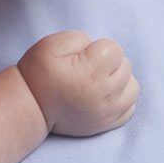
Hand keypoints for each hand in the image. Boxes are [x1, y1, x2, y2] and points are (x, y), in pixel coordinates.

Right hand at [17, 31, 138, 135]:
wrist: (30, 107)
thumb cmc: (39, 73)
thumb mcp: (51, 44)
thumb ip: (79, 38)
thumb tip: (96, 47)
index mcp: (91, 73)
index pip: (115, 49)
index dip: (97, 47)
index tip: (81, 56)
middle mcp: (103, 94)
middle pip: (126, 67)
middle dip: (109, 62)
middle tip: (86, 67)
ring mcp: (107, 111)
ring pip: (132, 87)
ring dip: (119, 80)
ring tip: (98, 79)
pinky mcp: (107, 124)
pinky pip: (130, 108)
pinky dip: (121, 98)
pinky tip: (103, 94)